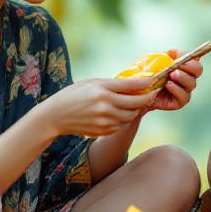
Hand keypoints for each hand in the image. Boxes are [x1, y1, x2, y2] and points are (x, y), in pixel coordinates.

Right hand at [43, 77, 158, 137]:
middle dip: (147, 98)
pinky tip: (122, 112)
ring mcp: (105, 120)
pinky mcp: (103, 130)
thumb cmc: (73, 95)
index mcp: (102, 89)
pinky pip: (121, 125)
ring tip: (137, 103)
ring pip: (131, 115)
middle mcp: (105, 105)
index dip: (146, 83)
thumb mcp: (91, 83)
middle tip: (152, 94)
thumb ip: (112, 85)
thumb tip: (133, 85)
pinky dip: (125, 118)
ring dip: (136, 109)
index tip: (154, 81)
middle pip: (136, 103)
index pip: (131, 85)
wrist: (56, 116)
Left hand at [146, 49, 202, 112]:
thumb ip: (165, 55)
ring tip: (171, 76)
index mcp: (182, 67)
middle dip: (189, 68)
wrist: (136, 91)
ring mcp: (183, 91)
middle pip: (197, 72)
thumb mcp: (153, 60)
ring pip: (191, 84)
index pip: (195, 62)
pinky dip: (177, 90)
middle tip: (176, 68)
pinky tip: (168, 85)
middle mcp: (185, 79)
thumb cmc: (146, 74)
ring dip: (182, 78)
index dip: (191, 60)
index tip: (181, 60)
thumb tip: (173, 53)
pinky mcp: (177, 102)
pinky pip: (183, 97)